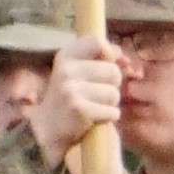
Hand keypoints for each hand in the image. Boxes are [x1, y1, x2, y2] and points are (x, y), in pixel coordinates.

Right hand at [30, 41, 121, 164]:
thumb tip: (122, 55)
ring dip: (109, 104)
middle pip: (113, 71)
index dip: (110, 54)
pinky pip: (112, 112)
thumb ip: (100, 59)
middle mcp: (66, 69)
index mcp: (65, 56)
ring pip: (114, 93)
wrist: (50, 130)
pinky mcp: (78, 109)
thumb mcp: (79, 72)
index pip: (97, 42)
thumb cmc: (72, 98)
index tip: (108, 65)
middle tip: (95, 95)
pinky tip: (92, 120)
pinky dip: (108, 118)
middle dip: (112, 86)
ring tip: (92, 108)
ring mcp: (70, 89)